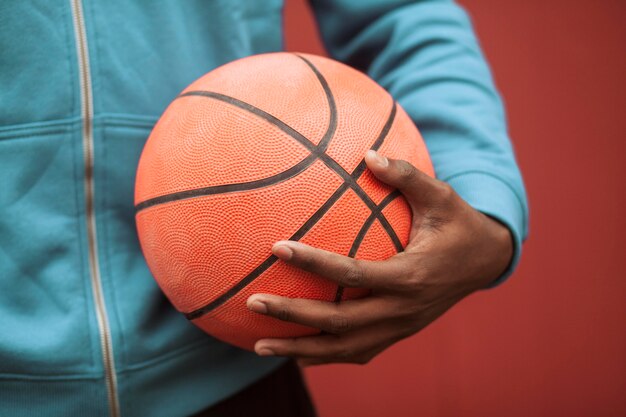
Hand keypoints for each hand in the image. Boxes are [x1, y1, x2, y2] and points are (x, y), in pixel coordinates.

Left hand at [247, 150, 512, 365]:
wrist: (485, 261)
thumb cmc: (458, 224)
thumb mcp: (442, 195)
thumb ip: (407, 174)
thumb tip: (367, 154)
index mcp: (411, 275)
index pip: (353, 274)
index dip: (314, 263)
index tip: (277, 248)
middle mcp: (402, 310)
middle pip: (339, 321)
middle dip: (293, 314)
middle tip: (252, 302)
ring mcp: (400, 328)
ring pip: (343, 347)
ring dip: (300, 348)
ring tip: (258, 345)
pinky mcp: (398, 334)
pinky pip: (357, 352)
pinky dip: (323, 356)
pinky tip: (293, 354)